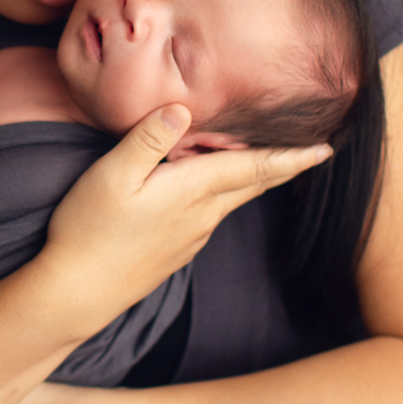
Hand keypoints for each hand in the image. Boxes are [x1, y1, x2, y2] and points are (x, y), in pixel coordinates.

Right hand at [37, 104, 331, 331]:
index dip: (292, 156)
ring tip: (267, 158)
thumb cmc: (89, 230)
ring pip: (233, 199)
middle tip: (312, 150)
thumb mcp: (111, 175)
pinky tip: (214, 189)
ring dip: (254, 178)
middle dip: (283, 165)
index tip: (326, 148)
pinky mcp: (176, 250)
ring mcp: (191, 237)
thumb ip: (148, 139)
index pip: (254, 167)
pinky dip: (226, 194)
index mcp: (193, 191)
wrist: (76, 294)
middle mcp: (202, 215)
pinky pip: (212, 215)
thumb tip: (182, 109)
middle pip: (252, 183)